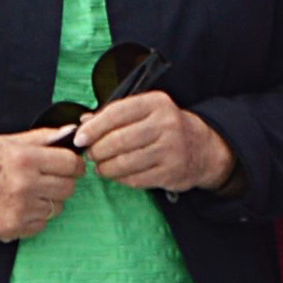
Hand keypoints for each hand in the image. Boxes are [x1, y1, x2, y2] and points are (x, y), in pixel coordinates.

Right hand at [0, 133, 82, 241]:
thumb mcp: (7, 142)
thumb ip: (42, 138)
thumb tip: (71, 132)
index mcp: (25, 158)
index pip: (70, 164)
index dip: (75, 164)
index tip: (72, 166)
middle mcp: (24, 184)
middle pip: (68, 188)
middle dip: (63, 182)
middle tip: (49, 179)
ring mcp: (20, 209)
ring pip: (57, 207)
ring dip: (48, 200)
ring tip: (28, 192)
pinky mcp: (14, 227)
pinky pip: (42, 224)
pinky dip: (35, 216)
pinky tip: (19, 206)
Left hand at [73, 91, 233, 197]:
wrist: (202, 148)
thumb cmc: (164, 128)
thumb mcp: (145, 112)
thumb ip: (114, 115)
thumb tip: (83, 122)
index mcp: (156, 103)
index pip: (117, 113)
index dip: (94, 127)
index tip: (79, 138)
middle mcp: (166, 124)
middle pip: (119, 140)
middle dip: (97, 150)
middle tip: (90, 154)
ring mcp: (171, 149)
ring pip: (125, 162)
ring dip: (105, 167)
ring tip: (100, 166)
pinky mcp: (171, 172)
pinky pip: (135, 179)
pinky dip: (120, 178)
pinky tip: (116, 174)